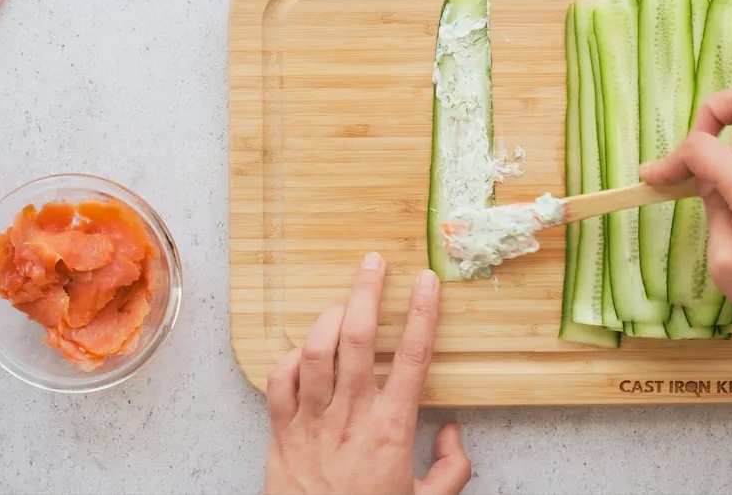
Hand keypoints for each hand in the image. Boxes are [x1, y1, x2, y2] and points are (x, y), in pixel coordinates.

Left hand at [263, 253, 471, 494]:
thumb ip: (451, 467)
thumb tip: (453, 432)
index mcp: (391, 429)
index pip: (412, 357)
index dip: (422, 314)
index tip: (426, 282)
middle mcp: (350, 416)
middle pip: (356, 338)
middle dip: (366, 292)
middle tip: (373, 263)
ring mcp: (311, 421)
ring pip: (315, 351)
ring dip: (328, 316)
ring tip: (342, 300)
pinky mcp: (281, 431)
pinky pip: (279, 380)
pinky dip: (290, 357)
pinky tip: (305, 351)